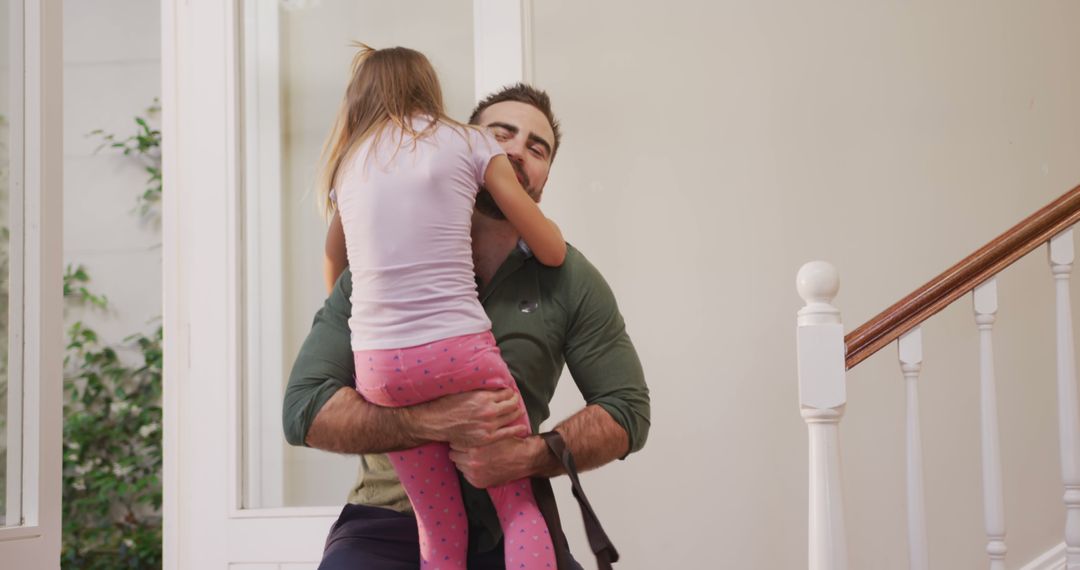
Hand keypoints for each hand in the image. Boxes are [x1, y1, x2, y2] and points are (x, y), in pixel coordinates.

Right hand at [408, 388, 527, 447]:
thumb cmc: (448, 405)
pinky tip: (522, 428)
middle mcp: (489, 410)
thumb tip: (490, 385)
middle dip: (515, 401)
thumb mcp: (465, 391)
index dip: (509, 392)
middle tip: (515, 400)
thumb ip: (480, 390)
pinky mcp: (487, 437)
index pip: (506, 392)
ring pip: (512, 416)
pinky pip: (508, 433)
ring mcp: (489, 425)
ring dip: (517, 412)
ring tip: (518, 411)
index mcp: (484, 397)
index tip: (509, 392)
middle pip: (512, 404)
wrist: (437, 423)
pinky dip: (517, 429)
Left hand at [449, 436, 543, 488]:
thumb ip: (477, 433)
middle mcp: (473, 462)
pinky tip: (479, 466)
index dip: (460, 440)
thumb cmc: (509, 444)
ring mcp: (474, 474)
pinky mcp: (478, 483)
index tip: (463, 439)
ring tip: (474, 457)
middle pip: (453, 454)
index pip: (455, 443)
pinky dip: (470, 471)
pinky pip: (466, 475)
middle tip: (467, 448)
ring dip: (464, 461)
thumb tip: (463, 430)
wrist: (524, 459)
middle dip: (460, 451)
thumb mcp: (493, 433)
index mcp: (475, 447)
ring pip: (458, 465)